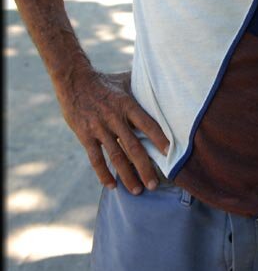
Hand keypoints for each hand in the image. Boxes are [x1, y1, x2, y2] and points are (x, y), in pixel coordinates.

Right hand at [54, 67, 168, 194]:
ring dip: (127, 175)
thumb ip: (142, 87)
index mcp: (127, 104)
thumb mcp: (125, 81)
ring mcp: (99, 128)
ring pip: (116, 156)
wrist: (74, 80)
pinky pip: (95, 159)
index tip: (170, 153)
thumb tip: (161, 84)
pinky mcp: (85, 135)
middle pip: (134, 146)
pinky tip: (112, 185)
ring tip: (137, 190)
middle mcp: (114, 118)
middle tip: (154, 185)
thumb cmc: (104, 81)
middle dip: (145, 167)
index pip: (147, 124)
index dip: (160, 139)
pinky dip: (104, 174)